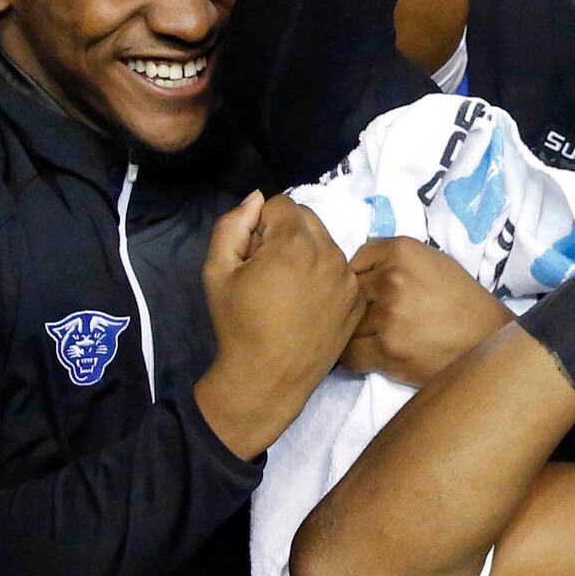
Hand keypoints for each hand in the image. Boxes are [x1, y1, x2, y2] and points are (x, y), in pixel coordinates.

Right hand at [194, 190, 361, 459]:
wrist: (268, 377)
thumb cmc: (238, 323)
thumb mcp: (217, 270)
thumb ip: (232, 225)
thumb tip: (256, 198)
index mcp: (295, 242)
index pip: (280, 204)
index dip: (260, 225)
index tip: (252, 255)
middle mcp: (330, 253)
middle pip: (306, 218)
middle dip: (285, 234)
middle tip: (268, 271)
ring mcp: (348, 278)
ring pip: (325, 243)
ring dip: (306, 253)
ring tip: (287, 289)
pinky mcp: (357, 299)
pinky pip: (340, 269)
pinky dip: (324, 276)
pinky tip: (307, 304)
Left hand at [344, 235, 510, 385]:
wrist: (488, 340)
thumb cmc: (461, 300)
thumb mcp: (432, 262)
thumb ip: (393, 261)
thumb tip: (352, 271)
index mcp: (402, 250)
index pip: (356, 261)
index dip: (362, 279)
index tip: (375, 292)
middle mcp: (393, 278)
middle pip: (350, 293)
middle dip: (360, 307)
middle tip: (378, 318)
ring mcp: (388, 315)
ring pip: (348, 323)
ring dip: (359, 333)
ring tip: (381, 337)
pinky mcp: (387, 350)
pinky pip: (350, 353)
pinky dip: (356, 356)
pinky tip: (374, 354)